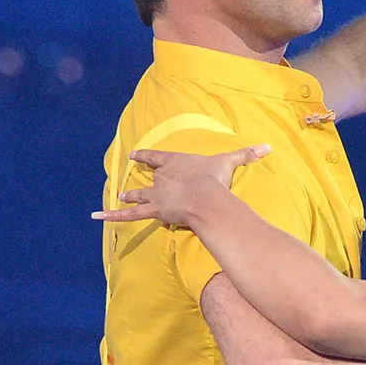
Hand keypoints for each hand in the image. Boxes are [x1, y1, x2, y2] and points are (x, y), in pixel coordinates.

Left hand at [93, 144, 270, 227]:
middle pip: (148, 178)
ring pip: (138, 195)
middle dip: (139, 180)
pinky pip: (128, 215)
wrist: (206, 196)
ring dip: (129, 196)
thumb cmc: (216, 180)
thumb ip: (247, 155)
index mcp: (176, 162)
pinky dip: (112, 216)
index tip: (135, 154)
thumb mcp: (230, 163)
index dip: (146, 156)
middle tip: (129, 181)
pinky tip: (96, 218)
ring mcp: (156, 194)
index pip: (157, 157)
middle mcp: (162, 176)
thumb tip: (269, 146)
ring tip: (120, 197)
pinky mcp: (152, 210)